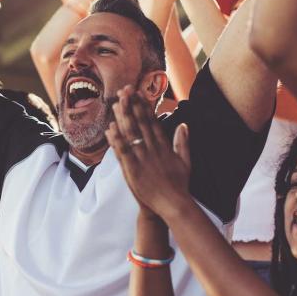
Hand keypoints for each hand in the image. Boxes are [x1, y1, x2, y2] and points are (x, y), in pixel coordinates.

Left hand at [104, 87, 192, 216]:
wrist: (173, 204)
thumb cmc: (179, 185)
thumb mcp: (185, 161)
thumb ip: (183, 142)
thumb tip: (183, 125)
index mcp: (164, 146)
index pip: (152, 121)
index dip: (144, 106)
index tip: (138, 94)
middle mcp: (153, 149)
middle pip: (140, 123)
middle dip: (132, 106)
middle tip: (124, 90)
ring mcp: (143, 159)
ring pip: (131, 134)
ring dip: (123, 118)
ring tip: (116, 103)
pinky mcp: (134, 170)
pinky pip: (123, 151)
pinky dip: (117, 139)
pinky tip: (110, 128)